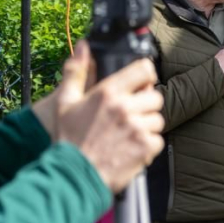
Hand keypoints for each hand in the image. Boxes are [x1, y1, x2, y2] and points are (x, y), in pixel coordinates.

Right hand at [55, 41, 164, 192]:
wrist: (72, 176)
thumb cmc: (69, 139)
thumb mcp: (65, 102)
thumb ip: (76, 71)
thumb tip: (84, 47)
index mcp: (108, 92)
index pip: (144, 70)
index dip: (145, 75)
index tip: (141, 83)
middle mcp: (126, 108)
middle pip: (155, 97)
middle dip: (145, 105)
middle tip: (130, 116)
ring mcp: (138, 128)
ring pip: (158, 119)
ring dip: (147, 126)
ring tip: (128, 134)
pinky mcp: (146, 147)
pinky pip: (158, 140)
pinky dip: (148, 145)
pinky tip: (131, 148)